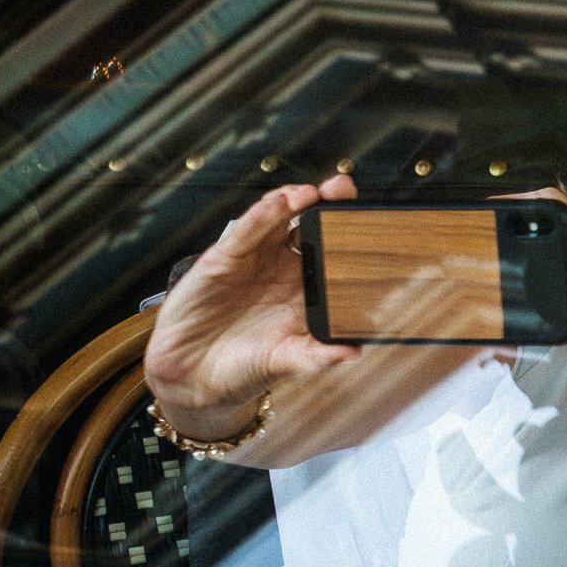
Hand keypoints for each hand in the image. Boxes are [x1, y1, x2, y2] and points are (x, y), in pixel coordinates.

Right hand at [145, 177, 361, 437]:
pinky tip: (279, 203)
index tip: (374, 221)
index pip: (335, 252)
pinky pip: (246, 231)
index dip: (351, 233)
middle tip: (344, 190)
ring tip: (313, 193)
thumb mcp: (286, 361)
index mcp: (306, 289)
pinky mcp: (223, 258)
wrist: (192, 376)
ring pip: (279, 218)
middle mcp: (283, 268)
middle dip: (328, 204)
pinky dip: (263, 214)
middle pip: (310, 225)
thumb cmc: (244, 368)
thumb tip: (354, 351)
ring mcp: (254, 259)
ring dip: (296, 200)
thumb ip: (317, 354)